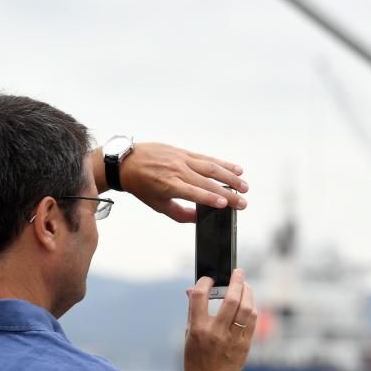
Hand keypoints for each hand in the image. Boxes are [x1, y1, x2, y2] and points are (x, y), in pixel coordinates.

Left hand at [92, 143, 248, 222]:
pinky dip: (222, 163)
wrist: (126, 162)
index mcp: (169, 185)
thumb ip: (180, 214)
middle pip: (208, 182)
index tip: (226, 205)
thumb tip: (199, 218)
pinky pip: (206, 158)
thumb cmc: (141, 186)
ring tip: (244, 186)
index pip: (194, 192)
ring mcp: (181, 159)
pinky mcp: (183, 152)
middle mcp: (177, 170)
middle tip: (244, 202)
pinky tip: (236, 169)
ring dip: (230, 177)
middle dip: (228, 193)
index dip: (211, 198)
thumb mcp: (157, 205)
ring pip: (211, 167)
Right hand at [184, 269, 256, 370]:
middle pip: (230, 299)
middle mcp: (216, 333)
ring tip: (244, 286)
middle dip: (236, 281)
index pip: (200, 296)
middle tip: (238, 272)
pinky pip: (252, 321)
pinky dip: (251, 307)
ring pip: (246, 308)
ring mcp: (233, 339)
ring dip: (247, 292)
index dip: (205, 282)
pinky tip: (248, 303)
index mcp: (198, 329)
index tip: (209, 279)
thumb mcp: (188, 335)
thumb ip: (193, 311)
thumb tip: (192, 290)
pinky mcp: (245, 345)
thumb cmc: (196, 360)